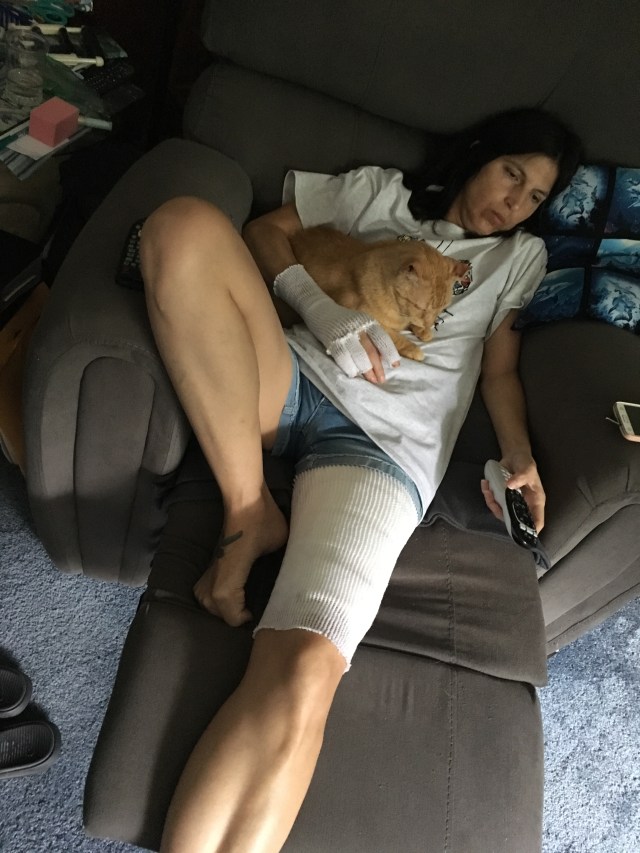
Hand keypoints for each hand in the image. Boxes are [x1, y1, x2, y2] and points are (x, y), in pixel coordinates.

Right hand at [274, 264, 400, 380]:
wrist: (318, 308)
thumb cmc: (343, 320)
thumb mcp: (360, 323)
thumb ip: (370, 337)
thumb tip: (382, 357)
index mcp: (367, 322)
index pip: (382, 338)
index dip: (390, 352)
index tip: (395, 365)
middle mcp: (358, 327)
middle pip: (371, 350)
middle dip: (378, 367)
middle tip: (381, 380)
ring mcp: (344, 333)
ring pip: (359, 354)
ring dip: (366, 370)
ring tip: (371, 380)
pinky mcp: (331, 339)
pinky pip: (342, 356)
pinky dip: (349, 366)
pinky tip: (353, 374)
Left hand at [481, 452, 544, 531]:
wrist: (515, 455)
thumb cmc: (525, 463)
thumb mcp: (527, 468)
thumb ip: (521, 476)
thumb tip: (510, 485)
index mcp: (535, 502)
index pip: (536, 521)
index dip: (531, 530)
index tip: (520, 533)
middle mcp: (524, 505)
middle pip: (514, 519)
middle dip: (501, 512)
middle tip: (492, 500)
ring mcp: (513, 502)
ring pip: (502, 511)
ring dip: (491, 502)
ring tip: (487, 488)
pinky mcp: (503, 497)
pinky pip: (495, 502)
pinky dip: (488, 496)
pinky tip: (485, 484)